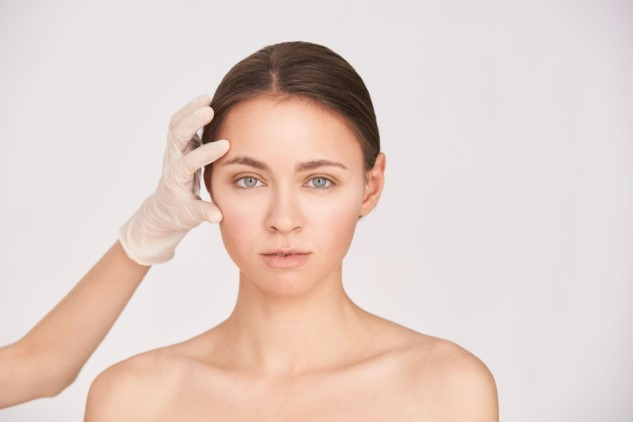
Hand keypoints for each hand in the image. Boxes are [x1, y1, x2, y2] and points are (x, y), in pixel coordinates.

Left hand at [118, 95, 229, 265]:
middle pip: (177, 136)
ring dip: (190, 111)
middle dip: (192, 123)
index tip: (225, 145)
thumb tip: (217, 215)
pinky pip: (180, 124)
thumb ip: (204, 213)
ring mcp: (175, 151)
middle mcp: (173, 160)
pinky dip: (190, 111)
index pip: (189, 162)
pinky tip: (205, 101)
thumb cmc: (179, 213)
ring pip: (177, 126)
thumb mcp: (191, 217)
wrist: (164, 209)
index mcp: (176, 179)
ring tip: (206, 98)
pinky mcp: (181, 146)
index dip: (205, 153)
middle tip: (209, 110)